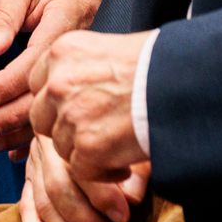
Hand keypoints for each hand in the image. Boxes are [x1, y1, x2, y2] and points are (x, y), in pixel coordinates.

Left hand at [0, 0, 101, 155]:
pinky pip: (53, 108)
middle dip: (11, 117)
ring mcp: (76, 68)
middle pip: (44, 93)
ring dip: (18, 131)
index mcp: (65, 20)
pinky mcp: (70, 78)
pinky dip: (32, 131)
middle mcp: (74, 50)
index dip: (8, 83)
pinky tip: (14, 148)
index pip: (36, 60)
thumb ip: (4, 12)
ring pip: (49, 107)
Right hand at [18, 135, 148, 221]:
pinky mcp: (30, 178)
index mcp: (71, 128)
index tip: (123, 216)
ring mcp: (36, 161)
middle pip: (58, 187)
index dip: (102, 195)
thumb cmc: (120, 132)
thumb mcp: (132, 143)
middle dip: (84, 221)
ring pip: (44, 203)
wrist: (95, 115)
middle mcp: (48, 143)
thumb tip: (132, 198)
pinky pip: (27, 206)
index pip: (80, 166)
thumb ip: (136, 169)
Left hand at [26, 29, 148, 180]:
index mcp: (62, 52)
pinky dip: (101, 173)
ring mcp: (71, 116)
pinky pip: (79, 170)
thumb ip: (81, 68)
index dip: (54, 101)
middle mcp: (59, 82)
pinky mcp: (87, 147)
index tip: (71, 109)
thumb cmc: (157, 64)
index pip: (37, 84)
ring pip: (60, 146)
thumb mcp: (109, 48)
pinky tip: (124, 164)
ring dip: (84, 151)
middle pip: (41, 117)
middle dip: (63, 129)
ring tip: (116, 145)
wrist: (184, 84)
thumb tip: (70, 89)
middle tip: (93, 132)